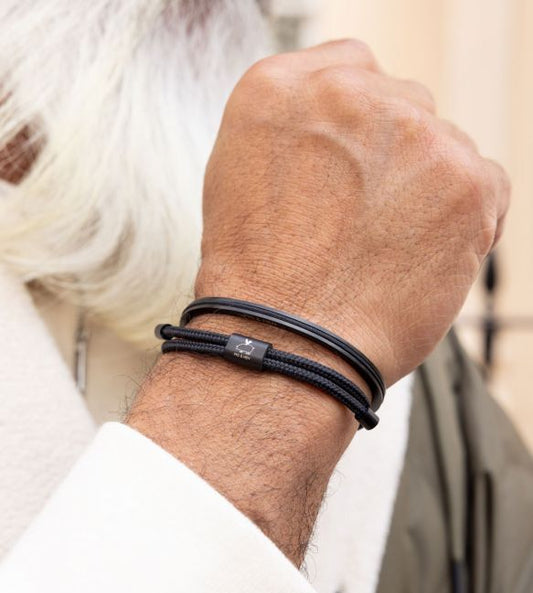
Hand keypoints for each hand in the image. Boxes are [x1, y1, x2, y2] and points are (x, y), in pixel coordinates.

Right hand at [197, 39, 509, 385]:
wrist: (288, 339)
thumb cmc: (258, 276)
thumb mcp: (239, 176)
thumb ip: (297, 130)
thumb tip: (345, 129)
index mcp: (281, 87)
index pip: (350, 69)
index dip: (357, 125)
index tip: (357, 158)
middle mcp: (349, 95)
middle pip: (401, 106)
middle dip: (390, 156)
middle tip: (364, 216)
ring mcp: (413, 132)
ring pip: (443, 145)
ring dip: (425, 187)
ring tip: (385, 246)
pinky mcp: (466, 180)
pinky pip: (484, 183)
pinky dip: (464, 216)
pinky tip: (420, 253)